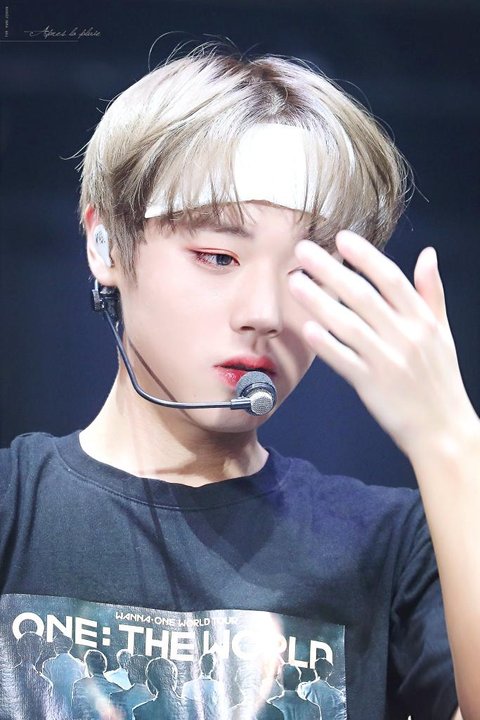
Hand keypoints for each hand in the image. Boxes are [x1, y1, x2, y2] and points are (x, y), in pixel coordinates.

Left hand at [288, 230, 477, 459]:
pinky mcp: (371, 385)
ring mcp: (387, 360)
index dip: (365, 256)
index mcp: (422, 319)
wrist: (443, 429)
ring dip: (318, 301)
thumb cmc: (440, 379)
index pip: (390, 278)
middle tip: (303, 251)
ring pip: (347, 324)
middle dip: (330, 270)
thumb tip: (428, 254)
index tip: (340, 238)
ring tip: (295, 282)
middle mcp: (405, 335)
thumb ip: (432, 292)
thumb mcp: (443, 331)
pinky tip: (306, 327)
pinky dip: (325, 343)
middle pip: (362, 295)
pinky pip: (344, 360)